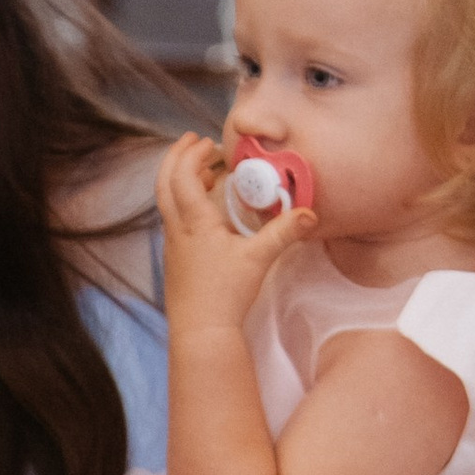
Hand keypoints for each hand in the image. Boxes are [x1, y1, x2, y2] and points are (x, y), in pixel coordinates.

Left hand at [157, 131, 316, 335]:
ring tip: (204, 172)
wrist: (200, 332)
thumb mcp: (259, 259)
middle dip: (176, 157)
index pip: (184, 176)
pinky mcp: (174, 260)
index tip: (206, 142)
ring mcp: (172, 245)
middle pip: (164, 182)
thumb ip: (284, 232)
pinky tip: (204, 212)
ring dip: (180, 180)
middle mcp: (176, 229)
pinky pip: (173, 220)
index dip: (192, 154)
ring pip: (166, 201)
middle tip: (193, 142)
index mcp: (194, 222)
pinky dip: (183, 202)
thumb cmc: (225, 295)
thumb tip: (309, 213)